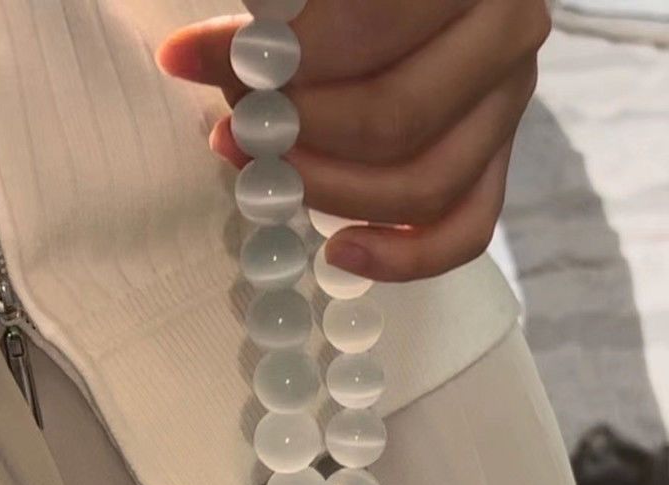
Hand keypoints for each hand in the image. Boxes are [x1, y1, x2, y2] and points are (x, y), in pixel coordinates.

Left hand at [157, 1, 549, 281]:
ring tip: (267, 181)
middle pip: (395, 118)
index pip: (367, 27)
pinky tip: (339, 252)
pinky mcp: (495, 165)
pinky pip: (463, 231)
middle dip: (300, 136)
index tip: (203, 64)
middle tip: (237, 135)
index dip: (280, 58)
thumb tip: (183, 58)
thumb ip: (271, 16)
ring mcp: (506, 110)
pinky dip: (402, 257)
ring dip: (330, 194)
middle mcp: (506, 38)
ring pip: (424, 185)